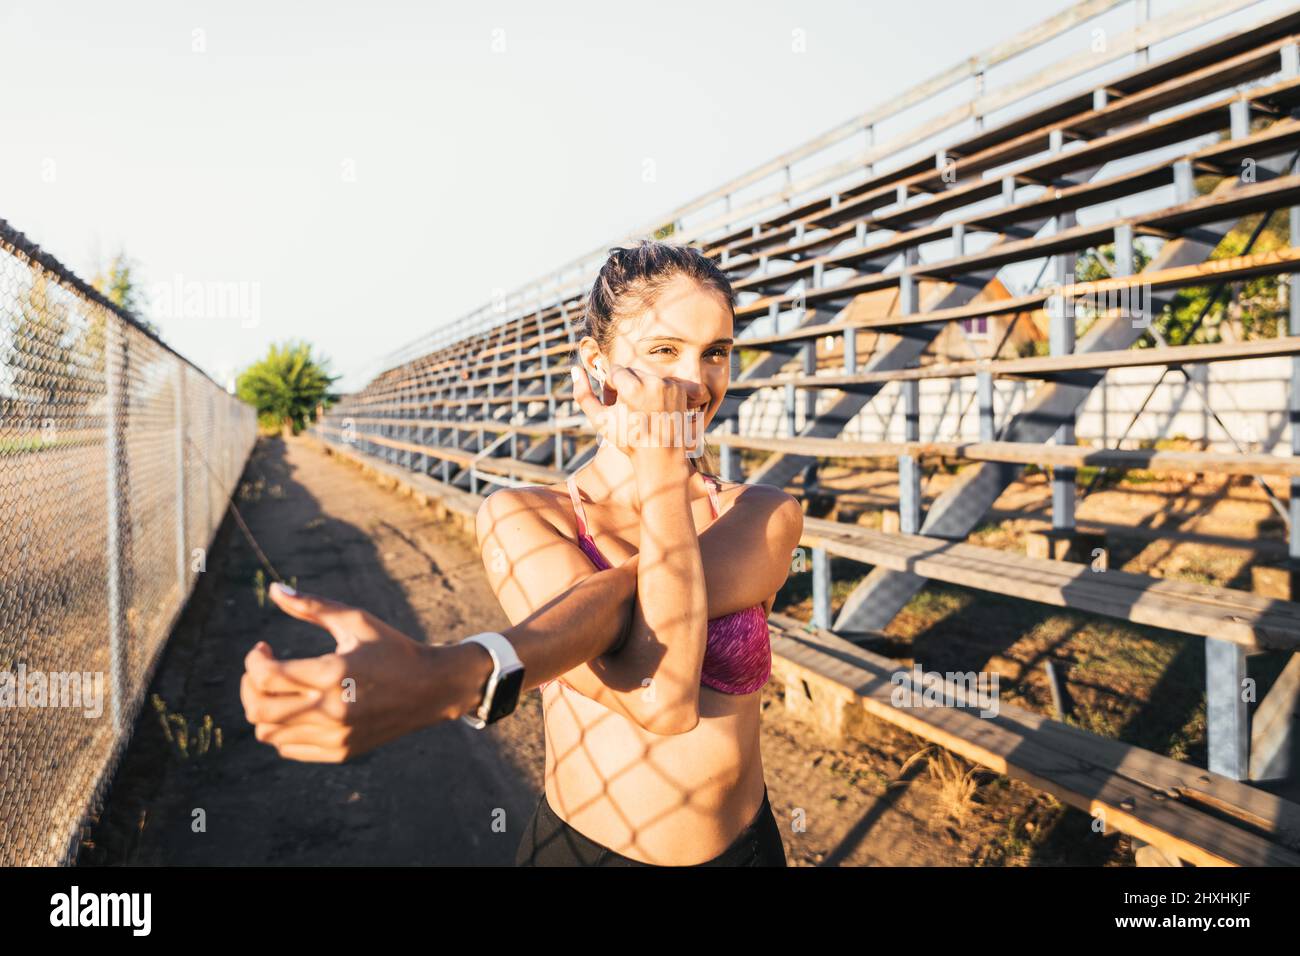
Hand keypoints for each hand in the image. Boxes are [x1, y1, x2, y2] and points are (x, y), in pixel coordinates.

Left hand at [240, 583, 482, 762]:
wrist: (432, 688)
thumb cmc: (392, 648)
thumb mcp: (356, 620)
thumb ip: (312, 606)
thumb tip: (274, 589)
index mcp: (333, 673)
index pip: (266, 676)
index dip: (253, 660)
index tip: (263, 648)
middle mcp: (332, 710)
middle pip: (258, 709)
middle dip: (249, 685)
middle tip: (262, 669)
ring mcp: (336, 735)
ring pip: (268, 733)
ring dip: (262, 708)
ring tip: (277, 690)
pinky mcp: (340, 751)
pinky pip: (289, 747)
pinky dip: (281, 729)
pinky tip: (295, 708)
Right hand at [570, 364, 707, 465]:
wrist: (660, 457)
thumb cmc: (627, 440)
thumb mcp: (599, 420)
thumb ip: (582, 394)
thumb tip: (574, 369)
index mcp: (632, 387)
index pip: (615, 371)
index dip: (611, 388)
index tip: (614, 405)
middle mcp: (653, 382)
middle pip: (631, 372)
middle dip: (625, 386)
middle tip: (626, 409)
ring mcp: (669, 385)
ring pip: (646, 376)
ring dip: (641, 388)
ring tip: (640, 412)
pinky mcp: (680, 389)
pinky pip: (662, 382)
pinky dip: (656, 392)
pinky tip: (654, 411)